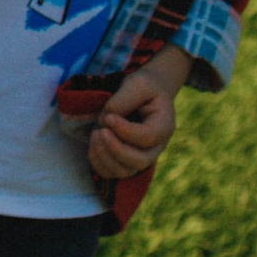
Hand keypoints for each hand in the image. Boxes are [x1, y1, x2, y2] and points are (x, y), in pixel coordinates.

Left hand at [87, 49, 189, 182]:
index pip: (147, 138)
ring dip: (104, 156)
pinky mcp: (127, 160)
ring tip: (95, 134)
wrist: (147, 94)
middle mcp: (155, 147)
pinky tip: (93, 144)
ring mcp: (141, 156)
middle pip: (139, 162)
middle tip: (101, 131)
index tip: (109, 117)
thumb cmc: (145, 87)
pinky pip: (112, 173)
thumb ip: (125, 98)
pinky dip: (98, 163)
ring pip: (125, 171)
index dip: (125, 131)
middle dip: (115, 149)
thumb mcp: (139, 83)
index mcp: (164, 126)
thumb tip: (107, 119)